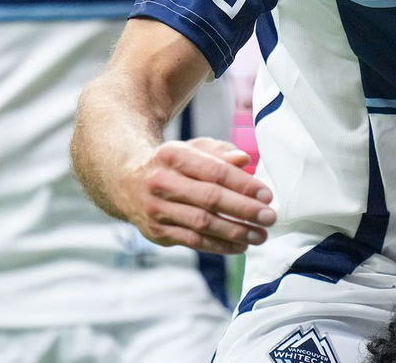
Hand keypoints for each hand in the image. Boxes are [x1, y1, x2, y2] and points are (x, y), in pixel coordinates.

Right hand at [119, 137, 276, 254]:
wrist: (126, 181)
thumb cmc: (172, 163)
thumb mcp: (192, 148)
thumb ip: (220, 152)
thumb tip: (244, 160)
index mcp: (173, 155)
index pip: (214, 171)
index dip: (243, 185)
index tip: (267, 195)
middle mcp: (161, 182)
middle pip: (210, 199)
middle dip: (244, 210)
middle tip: (269, 217)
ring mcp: (156, 209)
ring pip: (202, 224)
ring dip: (235, 232)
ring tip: (260, 235)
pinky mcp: (156, 232)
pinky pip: (193, 241)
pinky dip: (219, 246)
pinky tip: (240, 246)